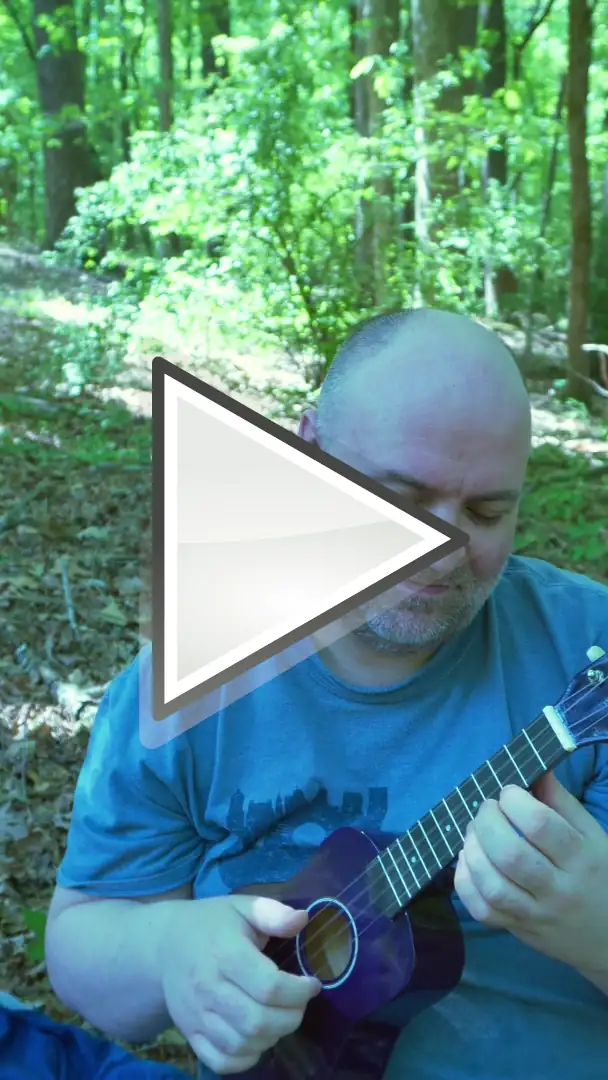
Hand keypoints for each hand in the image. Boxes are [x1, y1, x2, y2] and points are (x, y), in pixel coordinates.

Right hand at [159, 894, 321, 1074]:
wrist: (163, 944)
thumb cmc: (210, 923)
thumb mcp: (242, 907)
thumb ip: (273, 913)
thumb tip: (302, 920)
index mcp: (225, 954)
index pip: (269, 986)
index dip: (299, 991)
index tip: (312, 984)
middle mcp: (208, 988)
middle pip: (257, 1021)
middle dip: (290, 1017)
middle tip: (299, 1004)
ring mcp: (196, 1015)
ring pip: (241, 1044)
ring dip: (271, 1037)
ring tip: (281, 1018)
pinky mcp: (189, 1033)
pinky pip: (220, 1061)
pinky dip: (245, 1059)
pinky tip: (257, 1039)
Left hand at [454, 772, 607, 974]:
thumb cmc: (600, 877)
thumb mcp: (593, 837)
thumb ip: (562, 803)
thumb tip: (536, 769)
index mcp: (582, 859)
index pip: (541, 826)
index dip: (515, 801)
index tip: (508, 791)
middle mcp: (559, 890)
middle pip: (510, 855)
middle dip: (487, 823)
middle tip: (486, 808)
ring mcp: (537, 915)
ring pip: (493, 886)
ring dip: (473, 851)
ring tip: (474, 833)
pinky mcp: (518, 930)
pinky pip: (483, 911)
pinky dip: (466, 883)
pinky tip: (468, 861)